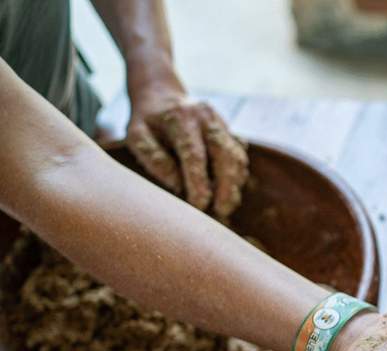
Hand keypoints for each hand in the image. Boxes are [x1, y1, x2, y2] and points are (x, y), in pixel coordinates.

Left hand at [125, 83, 248, 218]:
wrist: (161, 93)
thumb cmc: (146, 120)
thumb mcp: (136, 136)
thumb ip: (154, 159)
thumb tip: (178, 185)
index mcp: (180, 117)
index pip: (194, 154)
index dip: (199, 183)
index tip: (198, 205)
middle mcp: (206, 117)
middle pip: (226, 155)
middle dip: (227, 187)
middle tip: (222, 211)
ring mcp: (222, 122)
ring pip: (237, 156)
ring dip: (234, 184)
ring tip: (225, 205)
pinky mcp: (230, 130)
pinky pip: (239, 155)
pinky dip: (237, 175)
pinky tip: (227, 190)